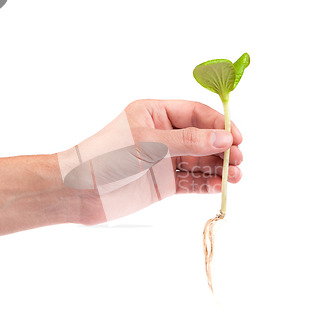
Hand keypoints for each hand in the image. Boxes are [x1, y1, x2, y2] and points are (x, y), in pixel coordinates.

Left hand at [58, 99, 242, 223]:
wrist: (79, 192)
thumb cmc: (107, 157)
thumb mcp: (149, 143)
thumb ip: (187, 141)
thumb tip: (224, 139)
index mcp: (156, 113)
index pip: (195, 114)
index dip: (218, 125)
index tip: (235, 138)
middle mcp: (164, 134)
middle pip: (202, 138)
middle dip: (222, 148)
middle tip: (238, 160)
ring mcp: (165, 160)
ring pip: (200, 161)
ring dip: (218, 168)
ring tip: (234, 177)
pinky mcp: (165, 183)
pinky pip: (191, 181)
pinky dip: (206, 183)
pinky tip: (218, 187)